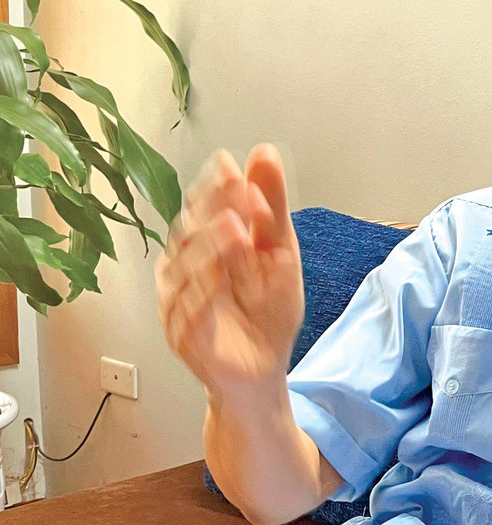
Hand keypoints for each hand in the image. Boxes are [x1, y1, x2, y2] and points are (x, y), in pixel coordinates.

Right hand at [155, 144, 304, 399]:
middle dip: (212, 208)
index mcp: (205, 246)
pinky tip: (217, 277)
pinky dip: (201, 293)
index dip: (216, 187)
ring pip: (186, 269)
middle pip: (191, 232)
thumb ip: (271, 208)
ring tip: (235, 224)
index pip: (204, 208)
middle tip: (231, 183)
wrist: (263, 372)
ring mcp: (179, 303)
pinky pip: (187, 312)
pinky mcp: (184, 336)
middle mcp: (184, 270)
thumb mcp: (280, 254)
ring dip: (209, 246)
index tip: (230, 163)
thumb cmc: (266, 310)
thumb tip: (263, 152)